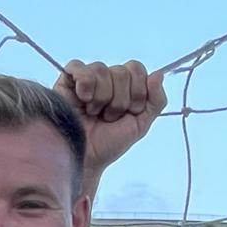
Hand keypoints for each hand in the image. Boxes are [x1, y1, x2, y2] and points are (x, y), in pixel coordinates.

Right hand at [54, 60, 166, 197]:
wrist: (87, 159)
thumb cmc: (110, 143)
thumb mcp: (141, 124)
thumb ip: (156, 100)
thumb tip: (159, 74)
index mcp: (125, 86)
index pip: (137, 69)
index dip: (137, 91)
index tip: (130, 112)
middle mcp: (107, 79)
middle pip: (121, 70)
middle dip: (119, 100)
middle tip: (109, 117)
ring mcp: (87, 78)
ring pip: (101, 69)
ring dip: (102, 98)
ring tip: (94, 114)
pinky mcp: (67, 80)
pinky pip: (78, 67)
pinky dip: (85, 85)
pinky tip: (83, 101)